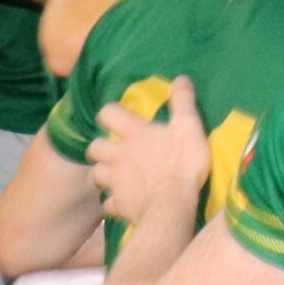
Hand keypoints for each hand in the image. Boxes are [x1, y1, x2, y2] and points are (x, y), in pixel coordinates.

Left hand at [88, 78, 210, 226]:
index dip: (109, 113)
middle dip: (100, 147)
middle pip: (94, 147)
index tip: (116, 116)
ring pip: (96, 175)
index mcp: (134, 134)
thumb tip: (180, 78)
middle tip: (113, 150)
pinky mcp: (119, 204)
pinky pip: (108, 204)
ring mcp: (116, 181)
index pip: (108, 114)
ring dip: (103, 174)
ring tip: (115, 176)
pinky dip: (114, 202)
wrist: (171, 206)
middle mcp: (118, 155)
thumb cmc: (182, 164)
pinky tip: (123, 202)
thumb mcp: (189, 128)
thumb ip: (183, 103)